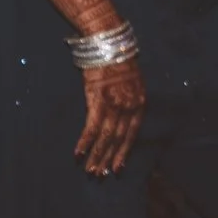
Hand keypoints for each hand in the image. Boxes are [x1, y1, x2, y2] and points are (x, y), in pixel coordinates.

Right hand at [74, 58, 145, 177]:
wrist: (109, 41)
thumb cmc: (119, 58)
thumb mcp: (133, 80)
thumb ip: (130, 99)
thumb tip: (122, 115)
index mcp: (139, 103)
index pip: (132, 135)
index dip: (124, 153)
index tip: (118, 168)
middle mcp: (129, 107)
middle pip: (118, 140)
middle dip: (109, 159)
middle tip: (100, 175)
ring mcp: (114, 105)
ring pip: (105, 138)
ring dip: (97, 156)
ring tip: (90, 170)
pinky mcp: (98, 100)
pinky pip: (91, 127)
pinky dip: (85, 142)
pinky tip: (79, 153)